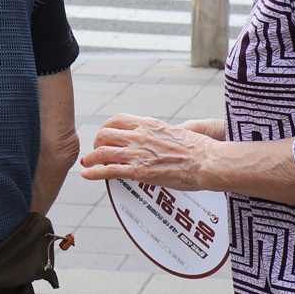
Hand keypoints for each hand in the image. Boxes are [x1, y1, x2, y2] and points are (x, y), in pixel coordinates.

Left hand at [78, 113, 218, 190]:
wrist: (208, 162)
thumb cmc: (199, 149)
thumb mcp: (177, 131)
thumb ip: (161, 133)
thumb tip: (159, 137)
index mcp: (150, 124)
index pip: (118, 119)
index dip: (106, 128)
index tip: (105, 135)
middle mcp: (140, 136)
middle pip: (105, 134)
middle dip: (97, 142)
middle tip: (97, 151)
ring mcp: (139, 153)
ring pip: (103, 151)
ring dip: (91, 157)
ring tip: (87, 163)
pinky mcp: (140, 172)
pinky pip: (110, 170)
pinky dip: (94, 172)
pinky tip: (86, 174)